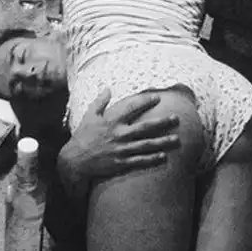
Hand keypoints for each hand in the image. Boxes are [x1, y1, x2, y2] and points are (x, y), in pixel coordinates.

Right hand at [57, 88, 180, 198]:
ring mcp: (121, 149)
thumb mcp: (89, 116)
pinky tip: (163, 157)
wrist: (75, 160)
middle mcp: (119, 134)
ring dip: (163, 142)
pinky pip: (140, 160)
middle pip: (145, 127)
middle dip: (162, 122)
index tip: (157, 97)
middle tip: (176, 118)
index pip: (132, 107)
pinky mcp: (121, 162)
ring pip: (146, 144)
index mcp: (112, 121)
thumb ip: (100, 102)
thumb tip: (107, 88)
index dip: (145, 101)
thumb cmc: (82, 137)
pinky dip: (152, 158)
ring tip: (176, 139)